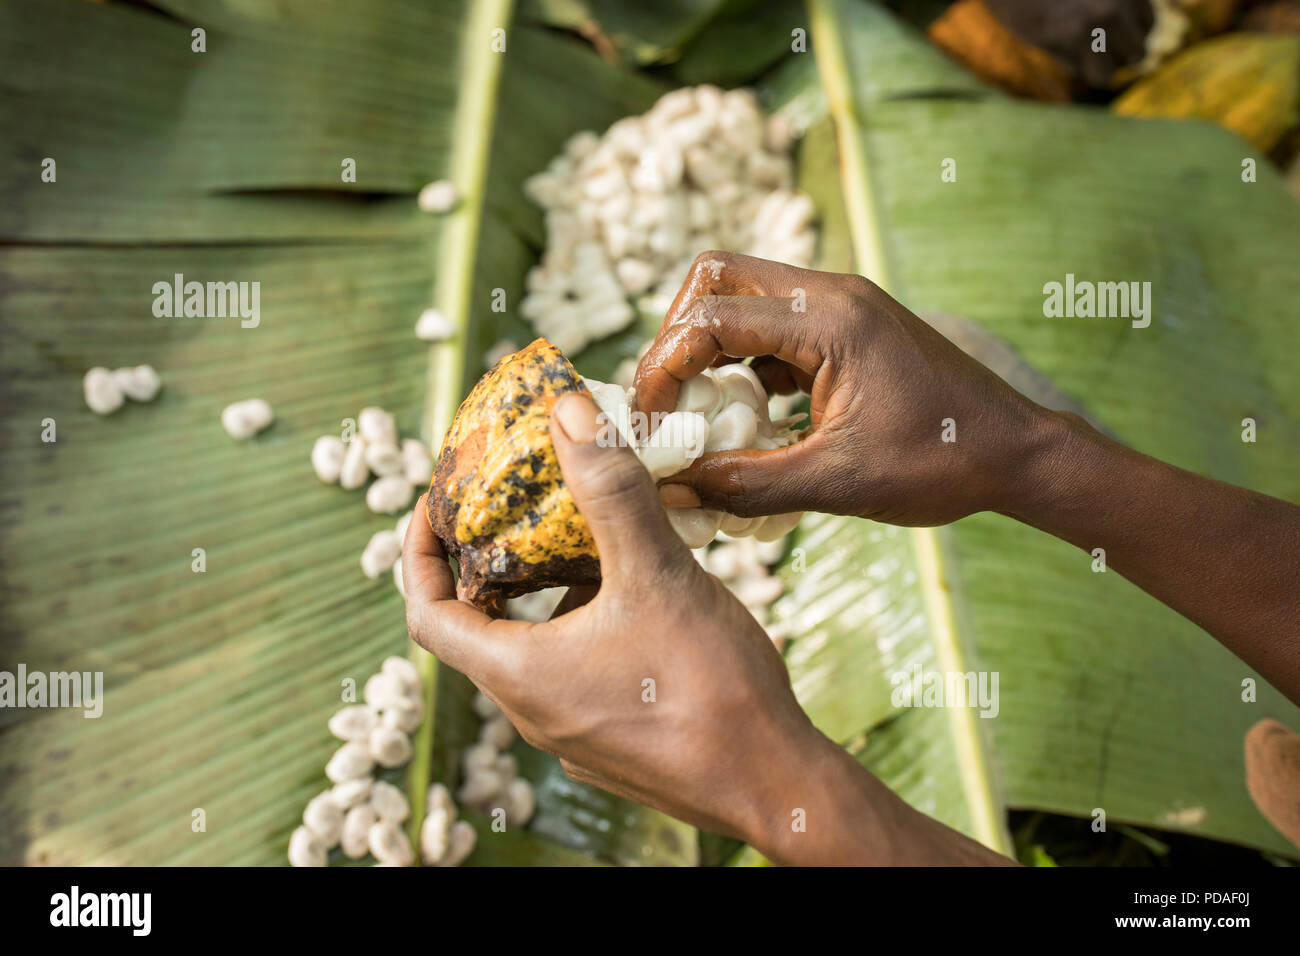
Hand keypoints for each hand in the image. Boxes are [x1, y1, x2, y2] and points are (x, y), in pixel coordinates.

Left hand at [402, 392, 820, 845]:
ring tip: (583, 540)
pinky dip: (584, 627)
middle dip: (490, 563)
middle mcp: (532, 713)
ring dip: (545, 595)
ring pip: (534, 652)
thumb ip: (610, 491)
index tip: (435, 505)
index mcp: (517, 675)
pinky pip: (575, 677)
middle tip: (512, 509)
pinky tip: (636, 597)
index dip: (419, 552)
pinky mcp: (614, 746)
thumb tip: (569, 412)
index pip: (427, 612)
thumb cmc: (711, 688)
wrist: (776, 784)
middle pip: (480, 629)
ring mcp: (573, 737)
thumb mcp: (656, 574)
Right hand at [634, 251, 1061, 526]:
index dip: (663, 368)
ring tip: (703, 413)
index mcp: (830, 320)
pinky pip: (775, 326)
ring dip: (710, 348)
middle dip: (676, 337)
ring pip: (744, 296)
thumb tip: (673, 492)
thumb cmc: (941, 464)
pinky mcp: (849, 328)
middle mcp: (833, 294)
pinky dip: (747, 363)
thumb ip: (746, 484)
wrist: (1017, 453)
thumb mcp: (836, 483)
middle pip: (716, 279)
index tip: (651, 420)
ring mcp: (843, 306)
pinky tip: (750, 417)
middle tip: (668, 401)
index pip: (711, 319)